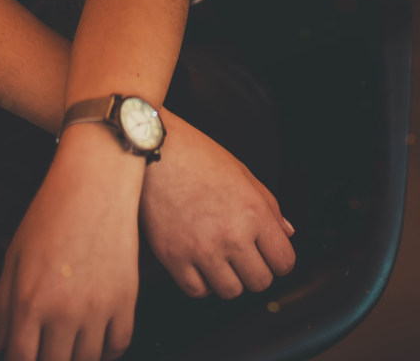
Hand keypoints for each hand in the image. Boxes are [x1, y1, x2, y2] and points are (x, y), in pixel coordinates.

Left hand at [0, 125, 142, 360]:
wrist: (94, 183)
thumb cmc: (50, 213)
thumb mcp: (14, 254)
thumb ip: (2, 304)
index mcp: (29, 300)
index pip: (20, 360)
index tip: (21, 357)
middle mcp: (63, 311)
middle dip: (46, 360)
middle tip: (45, 345)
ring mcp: (98, 308)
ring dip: (75, 357)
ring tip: (68, 343)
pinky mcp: (126, 300)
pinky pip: (118, 346)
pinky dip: (106, 350)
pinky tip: (95, 339)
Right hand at [138, 110, 295, 298]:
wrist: (154, 148)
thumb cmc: (196, 155)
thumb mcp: (241, 172)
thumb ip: (269, 205)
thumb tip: (286, 233)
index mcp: (253, 212)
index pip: (284, 261)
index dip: (278, 259)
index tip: (268, 254)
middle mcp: (231, 235)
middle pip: (260, 282)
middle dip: (254, 270)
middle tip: (242, 254)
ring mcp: (201, 249)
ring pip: (230, 291)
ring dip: (228, 278)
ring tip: (218, 256)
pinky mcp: (173, 256)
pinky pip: (197, 290)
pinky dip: (201, 281)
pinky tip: (198, 260)